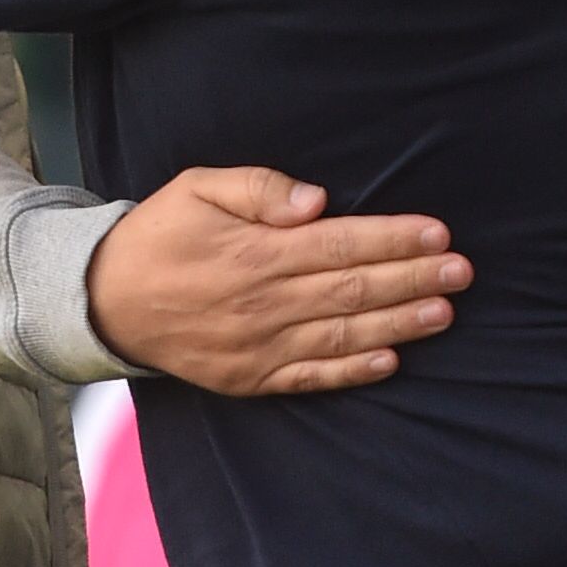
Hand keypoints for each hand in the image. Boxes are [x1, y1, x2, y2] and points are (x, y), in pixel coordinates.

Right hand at [88, 167, 464, 392]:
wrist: (103, 301)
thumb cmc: (159, 234)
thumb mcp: (198, 188)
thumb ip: (259, 189)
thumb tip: (316, 201)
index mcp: (253, 254)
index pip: (340, 245)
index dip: (393, 240)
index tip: (438, 234)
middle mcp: (262, 305)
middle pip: (352, 291)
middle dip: (412, 279)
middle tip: (462, 271)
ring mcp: (257, 348)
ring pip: (341, 336)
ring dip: (398, 324)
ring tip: (444, 312)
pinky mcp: (249, 378)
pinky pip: (310, 376)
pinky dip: (352, 371)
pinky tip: (391, 360)